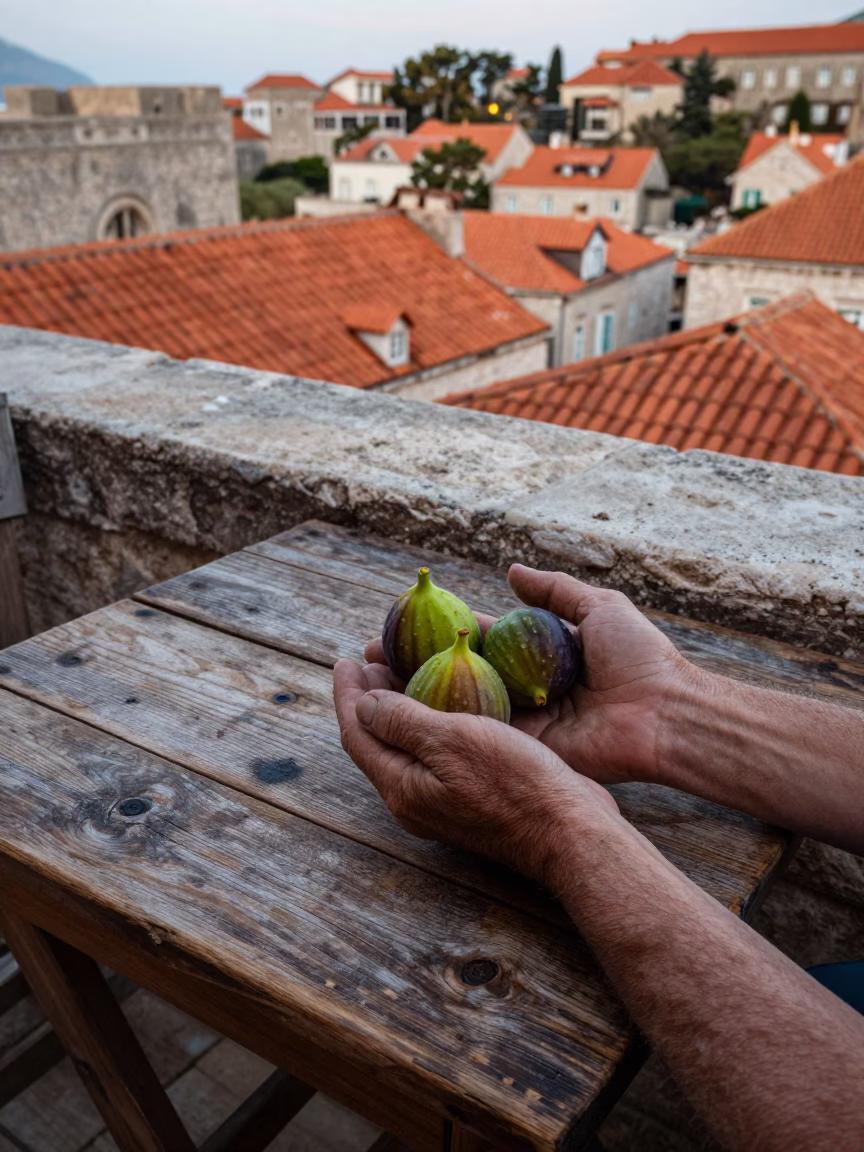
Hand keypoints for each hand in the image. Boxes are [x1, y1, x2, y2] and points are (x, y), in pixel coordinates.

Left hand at [333, 659, 617, 886]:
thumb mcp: (451, 741)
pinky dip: (433, 721)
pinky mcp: (474, 796)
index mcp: (402, 786)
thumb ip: (401, 720)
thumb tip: (362, 704)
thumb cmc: (513, 783)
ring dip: (402, 708)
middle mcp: (416, 798)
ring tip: (405, 671)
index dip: (348, 695)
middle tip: (373, 659)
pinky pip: (439, 753)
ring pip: (410, 747)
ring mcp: (445, 800)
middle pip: (379, 742)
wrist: (570, 832)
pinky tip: (453, 701)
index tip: (345, 660)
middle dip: (370, 700)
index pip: (357, 734)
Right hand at [365, 566, 696, 785]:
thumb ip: (553, 590)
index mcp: (536, 657)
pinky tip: (401, 709)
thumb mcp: (597, 607)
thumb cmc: (639, 657)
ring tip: (370, 681)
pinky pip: (478, 733)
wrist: (664, 712)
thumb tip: (511, 570)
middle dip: (412, 665)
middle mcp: (521, 688)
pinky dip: (442, 722)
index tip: (397, 622)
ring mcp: (521, 721)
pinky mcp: (525, 749)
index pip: (475, 642)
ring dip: (414, 694)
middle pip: (456, 675)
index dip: (437, 632)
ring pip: (458, 706)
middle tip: (370, 655)